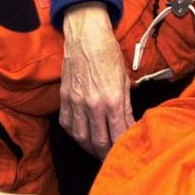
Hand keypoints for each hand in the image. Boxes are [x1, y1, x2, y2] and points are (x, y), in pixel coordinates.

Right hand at [60, 3, 133, 157]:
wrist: (86, 35)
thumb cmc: (109, 53)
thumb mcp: (125, 79)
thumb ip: (126, 105)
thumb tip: (129, 125)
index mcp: (112, 99)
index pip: (118, 135)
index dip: (123, 147)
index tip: (127, 152)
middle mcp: (93, 105)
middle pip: (99, 142)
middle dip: (107, 154)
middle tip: (113, 160)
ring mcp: (76, 102)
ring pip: (81, 137)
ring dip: (90, 148)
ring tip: (98, 152)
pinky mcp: (64, 97)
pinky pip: (67, 124)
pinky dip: (75, 134)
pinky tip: (81, 136)